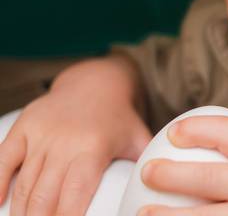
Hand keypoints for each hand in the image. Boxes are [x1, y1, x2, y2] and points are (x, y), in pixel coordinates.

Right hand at [0, 58, 151, 215]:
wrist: (96, 81)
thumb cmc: (118, 118)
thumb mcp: (138, 140)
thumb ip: (145, 167)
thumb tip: (155, 192)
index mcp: (93, 148)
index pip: (74, 195)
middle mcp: (64, 142)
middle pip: (44, 195)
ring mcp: (40, 134)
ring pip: (24, 183)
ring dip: (21, 211)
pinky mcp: (23, 127)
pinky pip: (2, 159)